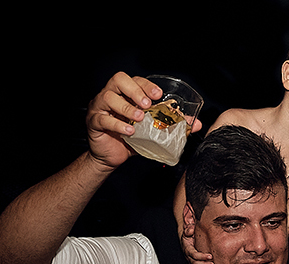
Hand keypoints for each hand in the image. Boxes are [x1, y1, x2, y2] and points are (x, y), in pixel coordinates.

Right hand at [86, 73, 202, 170]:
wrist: (111, 158)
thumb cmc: (130, 140)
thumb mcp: (152, 131)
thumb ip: (170, 125)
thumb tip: (194, 124)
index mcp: (125, 94)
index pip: (134, 80)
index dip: (146, 85)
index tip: (158, 94)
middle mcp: (111, 95)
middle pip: (118, 80)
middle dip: (134, 90)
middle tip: (147, 104)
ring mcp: (100, 107)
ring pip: (108, 97)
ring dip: (126, 107)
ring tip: (139, 119)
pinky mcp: (94, 122)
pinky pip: (103, 119)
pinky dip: (118, 124)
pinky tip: (129, 131)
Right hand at [181, 230, 214, 263]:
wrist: (188, 237)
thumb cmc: (190, 233)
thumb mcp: (188, 229)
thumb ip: (189, 228)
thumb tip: (190, 230)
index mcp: (187, 248)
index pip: (193, 254)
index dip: (201, 256)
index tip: (210, 256)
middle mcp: (188, 257)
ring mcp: (191, 262)